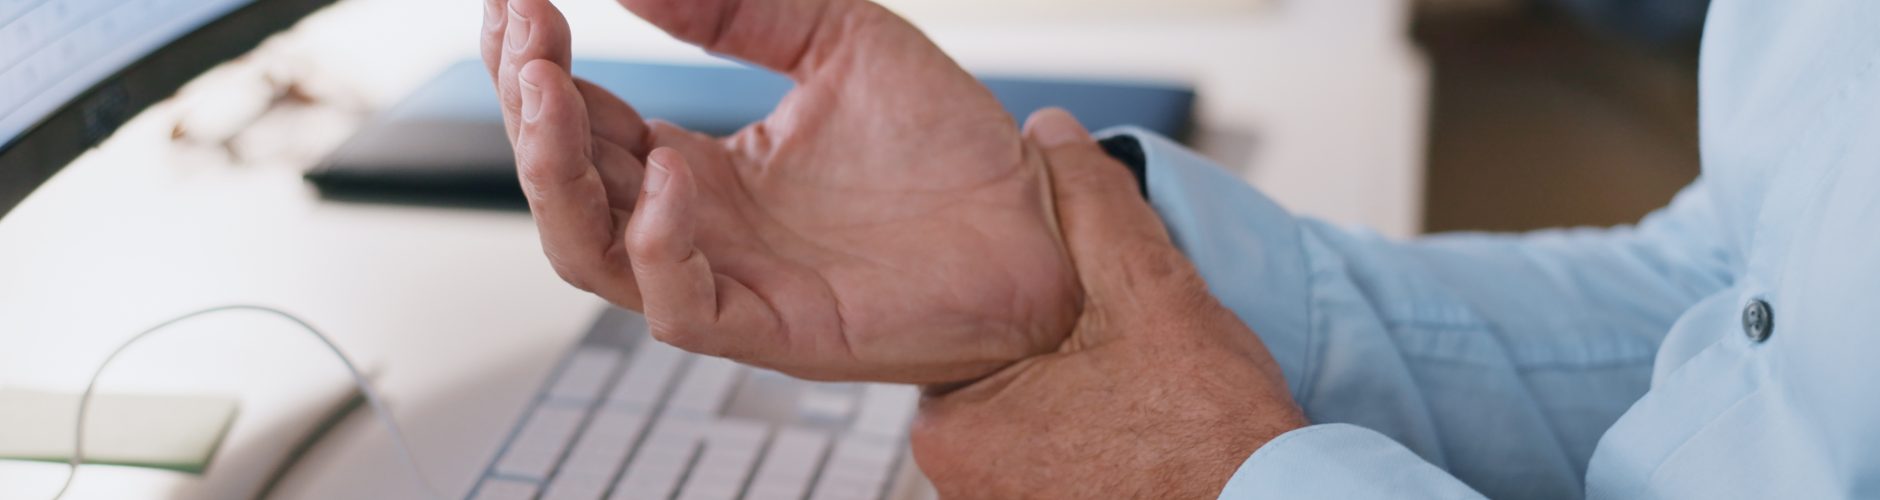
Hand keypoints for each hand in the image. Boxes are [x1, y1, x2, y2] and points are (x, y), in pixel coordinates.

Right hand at [479, 0, 1078, 382]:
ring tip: (552, 89)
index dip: (535, 67)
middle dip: (527, 107)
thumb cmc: (949, 150)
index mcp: (700, 167)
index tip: (519, 2)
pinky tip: (669, 174)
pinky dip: (659, 247)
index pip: (582, 123)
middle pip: (565, 186)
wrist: (1040, 220)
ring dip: (554, 175)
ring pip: (592, 254)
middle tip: (525, 33)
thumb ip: (738, 9)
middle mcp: (701, 227)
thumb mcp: (837, 40)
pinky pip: (681, 308)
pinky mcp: (776, 328)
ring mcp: (732, 279)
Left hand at [910, 110, 1307, 498]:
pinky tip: (1142, 429)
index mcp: (952, 428)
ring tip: (1139, 391)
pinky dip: (1093, 439)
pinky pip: (1057, 462)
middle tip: (1123, 347)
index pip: (969, 325)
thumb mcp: (1149, 290)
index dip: (1035, 294)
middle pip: (1000, 371)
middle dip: (1057, 346)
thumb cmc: (1209, 438)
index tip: (1087, 299)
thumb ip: (1093, 203)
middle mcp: (959, 484)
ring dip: (1076, 392)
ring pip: (1031, 417)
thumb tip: (1052, 132)